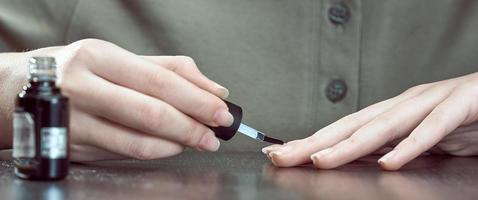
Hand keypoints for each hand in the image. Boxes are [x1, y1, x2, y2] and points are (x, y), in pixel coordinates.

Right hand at [4, 39, 232, 160]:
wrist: (14, 90)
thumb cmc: (76, 70)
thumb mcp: (117, 58)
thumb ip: (169, 70)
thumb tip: (214, 89)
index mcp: (99, 57)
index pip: (160, 81)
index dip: (197, 100)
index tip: (221, 111)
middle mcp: (83, 87)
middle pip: (151, 114)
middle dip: (192, 127)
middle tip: (214, 134)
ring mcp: (74, 121)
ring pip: (138, 142)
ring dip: (177, 145)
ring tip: (197, 141)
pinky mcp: (72, 147)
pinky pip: (123, 155)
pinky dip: (155, 152)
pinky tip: (170, 146)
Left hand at [263, 72, 477, 169]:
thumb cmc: (460, 115)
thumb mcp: (416, 137)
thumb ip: (389, 146)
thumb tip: (358, 158)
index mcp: (390, 112)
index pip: (343, 129)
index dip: (311, 141)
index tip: (281, 152)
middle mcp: (402, 105)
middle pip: (351, 126)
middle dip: (313, 142)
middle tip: (282, 156)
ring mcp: (429, 103)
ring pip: (383, 126)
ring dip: (349, 144)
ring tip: (321, 159)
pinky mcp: (460, 107)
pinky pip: (434, 129)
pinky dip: (411, 146)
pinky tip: (391, 162)